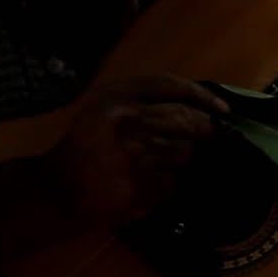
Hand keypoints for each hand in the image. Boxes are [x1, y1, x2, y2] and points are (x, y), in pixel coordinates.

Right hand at [45, 74, 228, 226]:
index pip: (172, 87)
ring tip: (160, 164)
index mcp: (117, 96)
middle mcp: (126, 120)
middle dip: (202, 131)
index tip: (222, 109)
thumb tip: (199, 106)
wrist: (55, 189)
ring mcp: (134, 155)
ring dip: (180, 161)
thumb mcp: (104, 109)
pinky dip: (166, 186)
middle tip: (211, 138)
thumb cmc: (85, 145)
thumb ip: (143, 101)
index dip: (203, 96)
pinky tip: (147, 186)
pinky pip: (171, 183)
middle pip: (186, 120)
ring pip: (183, 153)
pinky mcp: (139, 186)